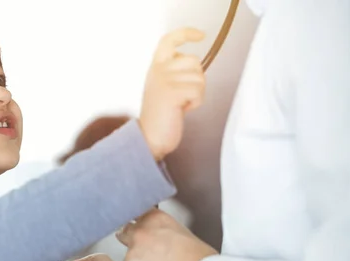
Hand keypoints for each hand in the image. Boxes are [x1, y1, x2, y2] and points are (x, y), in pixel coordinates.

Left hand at [117, 209, 217, 260]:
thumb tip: (159, 237)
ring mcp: (132, 252)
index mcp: (155, 218)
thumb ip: (164, 231)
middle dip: (134, 242)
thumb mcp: (183, 234)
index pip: (137, 214)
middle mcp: (140, 232)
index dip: (139, 224)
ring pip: (129, 257)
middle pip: (126, 233)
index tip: (141, 230)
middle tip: (149, 254)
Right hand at [139, 27, 205, 159]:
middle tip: (184, 95)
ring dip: (196, 94)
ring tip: (181, 104)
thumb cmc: (160, 115)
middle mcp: (158, 70)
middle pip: (194, 61)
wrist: (149, 137)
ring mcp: (164, 80)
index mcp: (155, 67)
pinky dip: (195, 103)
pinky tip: (183, 110)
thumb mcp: (163, 87)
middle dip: (196, 78)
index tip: (200, 36)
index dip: (186, 34)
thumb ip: (174, 72)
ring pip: (199, 78)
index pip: (169, 40)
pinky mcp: (172, 93)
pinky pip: (198, 91)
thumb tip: (195, 65)